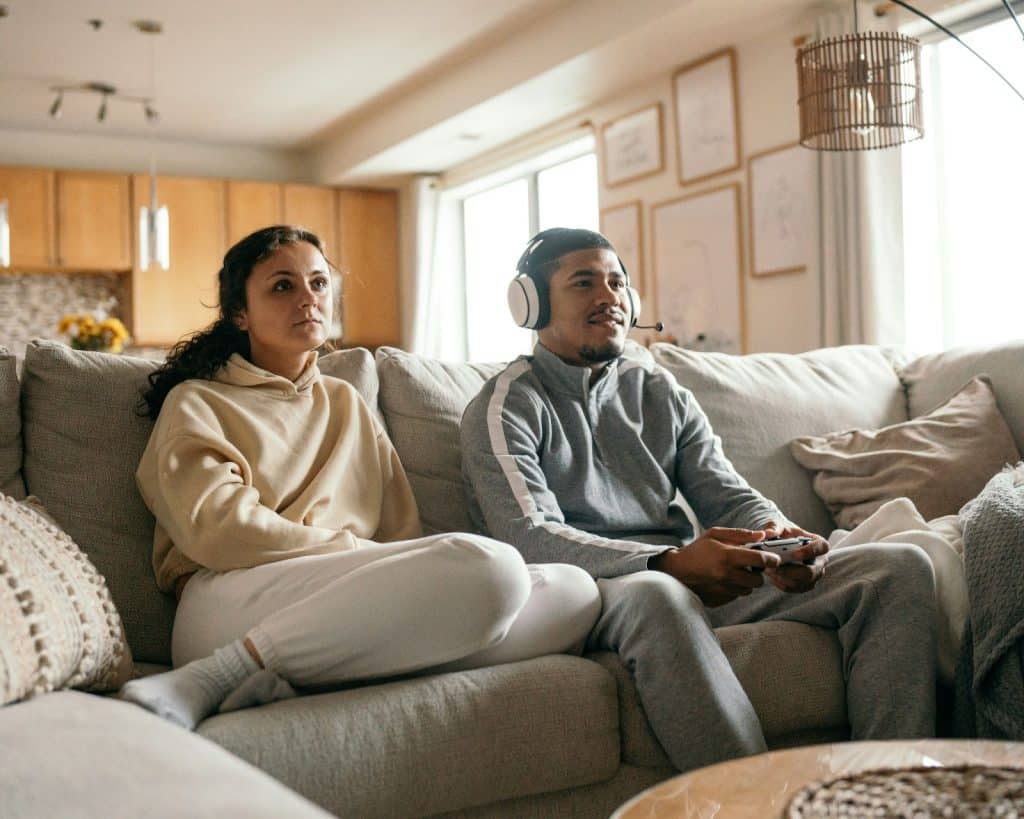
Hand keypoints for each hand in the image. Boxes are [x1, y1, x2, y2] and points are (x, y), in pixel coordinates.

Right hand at [650, 527, 781, 606]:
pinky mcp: (721, 599)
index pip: (760, 560)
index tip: (774, 559)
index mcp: (728, 556)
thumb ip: (740, 534)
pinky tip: (724, 580)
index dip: (771, 559)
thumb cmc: (697, 550)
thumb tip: (762, 535)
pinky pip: (737, 595)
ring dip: (746, 582)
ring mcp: (724, 589)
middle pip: (758, 580)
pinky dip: (735, 588)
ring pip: (748, 589)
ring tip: (734, 572)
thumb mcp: (715, 534)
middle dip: (757, 573)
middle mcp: (728, 575)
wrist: (676, 571)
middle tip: (748, 565)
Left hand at [758, 521, 828, 593]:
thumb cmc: (784, 534)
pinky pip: (794, 588)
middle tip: (772, 567)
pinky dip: (781, 583)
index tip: (793, 554)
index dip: (810, 552)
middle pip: (811, 571)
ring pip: (802, 583)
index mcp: (818, 543)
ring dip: (783, 578)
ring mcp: (814, 575)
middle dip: (790, 571)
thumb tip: (768, 533)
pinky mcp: (804, 585)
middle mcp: (820, 561)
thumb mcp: (779, 526)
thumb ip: (774, 527)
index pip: (822, 547)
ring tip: (767, 570)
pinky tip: (770, 576)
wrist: (782, 545)